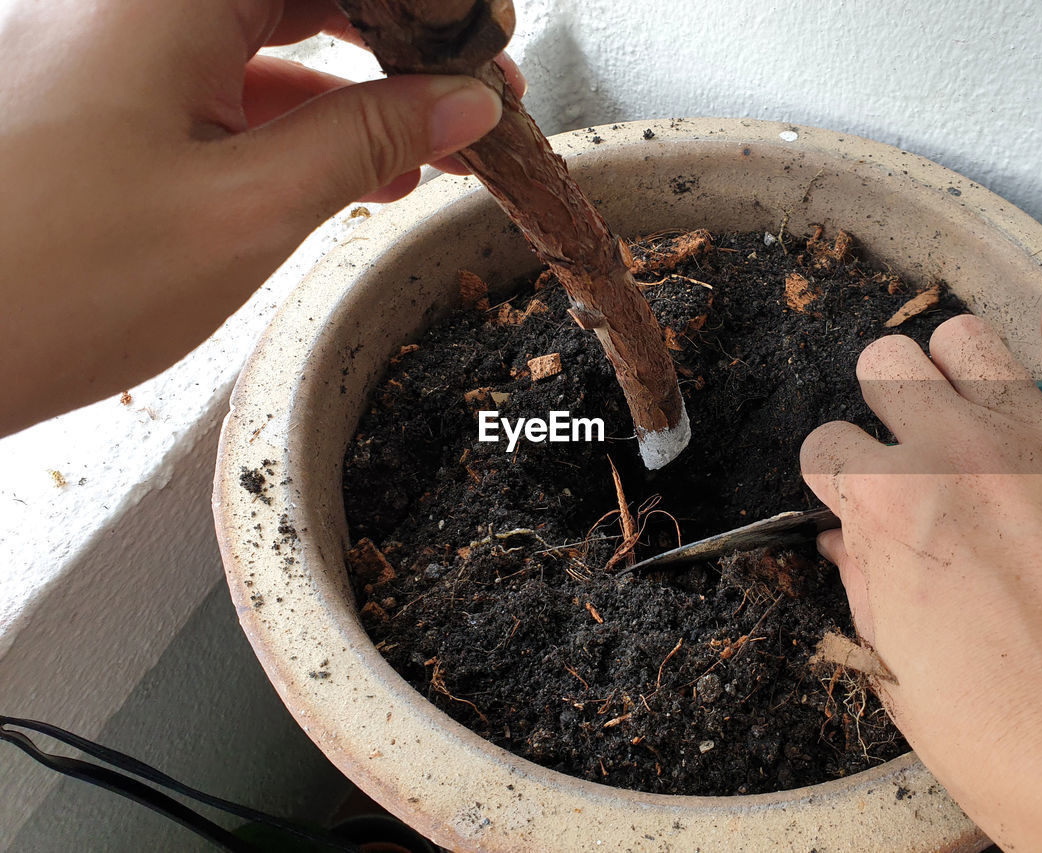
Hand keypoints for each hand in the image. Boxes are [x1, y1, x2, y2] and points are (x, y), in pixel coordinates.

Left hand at [0, 0, 523, 435]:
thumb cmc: (49, 283)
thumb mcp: (245, 214)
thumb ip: (364, 144)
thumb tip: (461, 104)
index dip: (432, 8)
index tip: (489, 53)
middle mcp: (134, 0)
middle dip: (404, 39)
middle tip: (481, 91)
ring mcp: (115, 46)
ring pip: (271, 34)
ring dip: (358, 85)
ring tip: (437, 144)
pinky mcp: (104, 98)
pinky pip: (225, 80)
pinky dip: (297, 117)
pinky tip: (354, 166)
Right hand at [800, 292, 1041, 850]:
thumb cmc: (1011, 740)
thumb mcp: (894, 668)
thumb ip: (863, 584)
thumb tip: (849, 543)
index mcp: (885, 510)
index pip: (826, 445)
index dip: (840, 476)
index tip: (861, 495)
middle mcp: (952, 454)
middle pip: (885, 364)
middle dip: (888, 405)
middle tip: (916, 449)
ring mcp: (1041, 440)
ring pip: (966, 337)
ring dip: (958, 369)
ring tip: (980, 410)